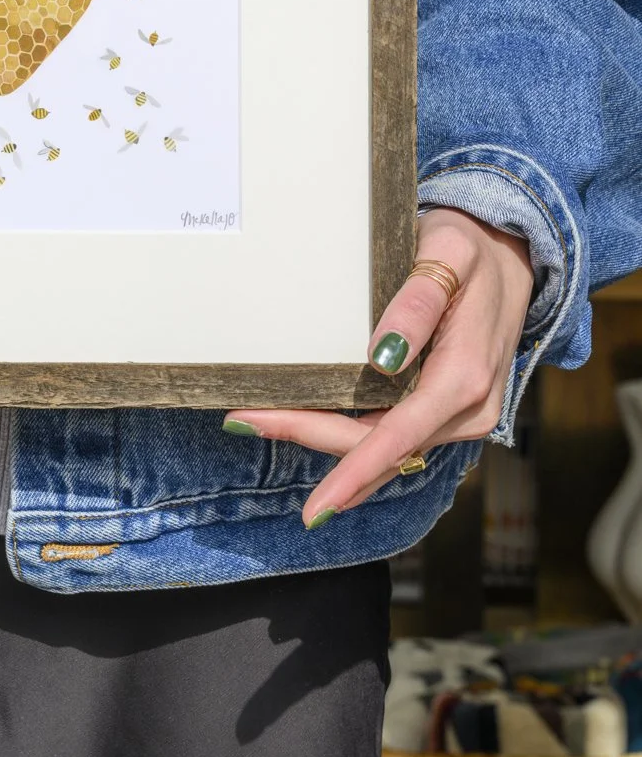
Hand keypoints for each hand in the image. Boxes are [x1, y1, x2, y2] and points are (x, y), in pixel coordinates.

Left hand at [225, 209, 534, 528]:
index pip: (399, 437)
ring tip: (257, 418)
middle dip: (310, 439)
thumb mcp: (447, 254)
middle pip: (379, 447)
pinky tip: (303, 424)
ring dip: (323, 440)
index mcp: (464, 379)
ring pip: (383, 448)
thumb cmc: (472, 251)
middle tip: (244, 420)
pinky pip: (393, 436)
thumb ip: (417, 303)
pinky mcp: (444, 413)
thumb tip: (381, 356)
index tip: (316, 505)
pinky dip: (349, 436)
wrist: (511, 259)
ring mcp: (458, 418)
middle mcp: (466, 411)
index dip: (353, 471)